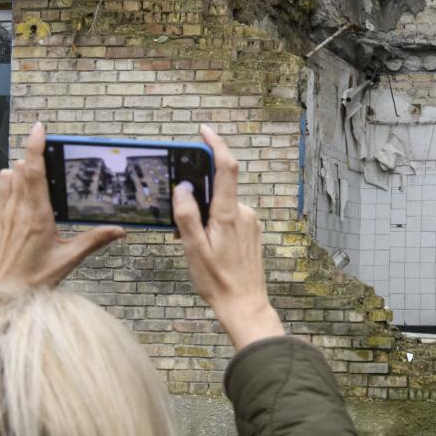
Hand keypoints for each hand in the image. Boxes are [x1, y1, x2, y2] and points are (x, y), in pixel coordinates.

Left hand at [0, 123, 124, 287]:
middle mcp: (16, 210)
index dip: (35, 147)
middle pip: (19, 168)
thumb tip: (120, 231)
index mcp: (37, 215)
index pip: (33, 171)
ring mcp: (0, 214)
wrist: (3, 294)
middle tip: (47, 157)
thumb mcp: (69, 259)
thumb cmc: (34, 279)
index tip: (40, 129)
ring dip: (16, 170)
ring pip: (4, 176)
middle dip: (31, 157)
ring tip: (32, 176)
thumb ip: (95, 240)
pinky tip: (9, 187)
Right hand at [173, 125, 284, 350]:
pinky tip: (207, 247)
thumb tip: (183, 187)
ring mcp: (250, 222)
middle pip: (218, 189)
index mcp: (228, 214)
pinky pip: (229, 218)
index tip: (204, 131)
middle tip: (182, 225)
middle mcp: (243, 212)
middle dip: (197, 198)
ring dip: (205, 216)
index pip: (226, 168)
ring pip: (222, 206)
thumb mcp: (193, 248)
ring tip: (193, 244)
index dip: (216, 144)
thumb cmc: (217, 280)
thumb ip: (186, 215)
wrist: (245, 305)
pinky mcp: (252, 231)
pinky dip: (214, 224)